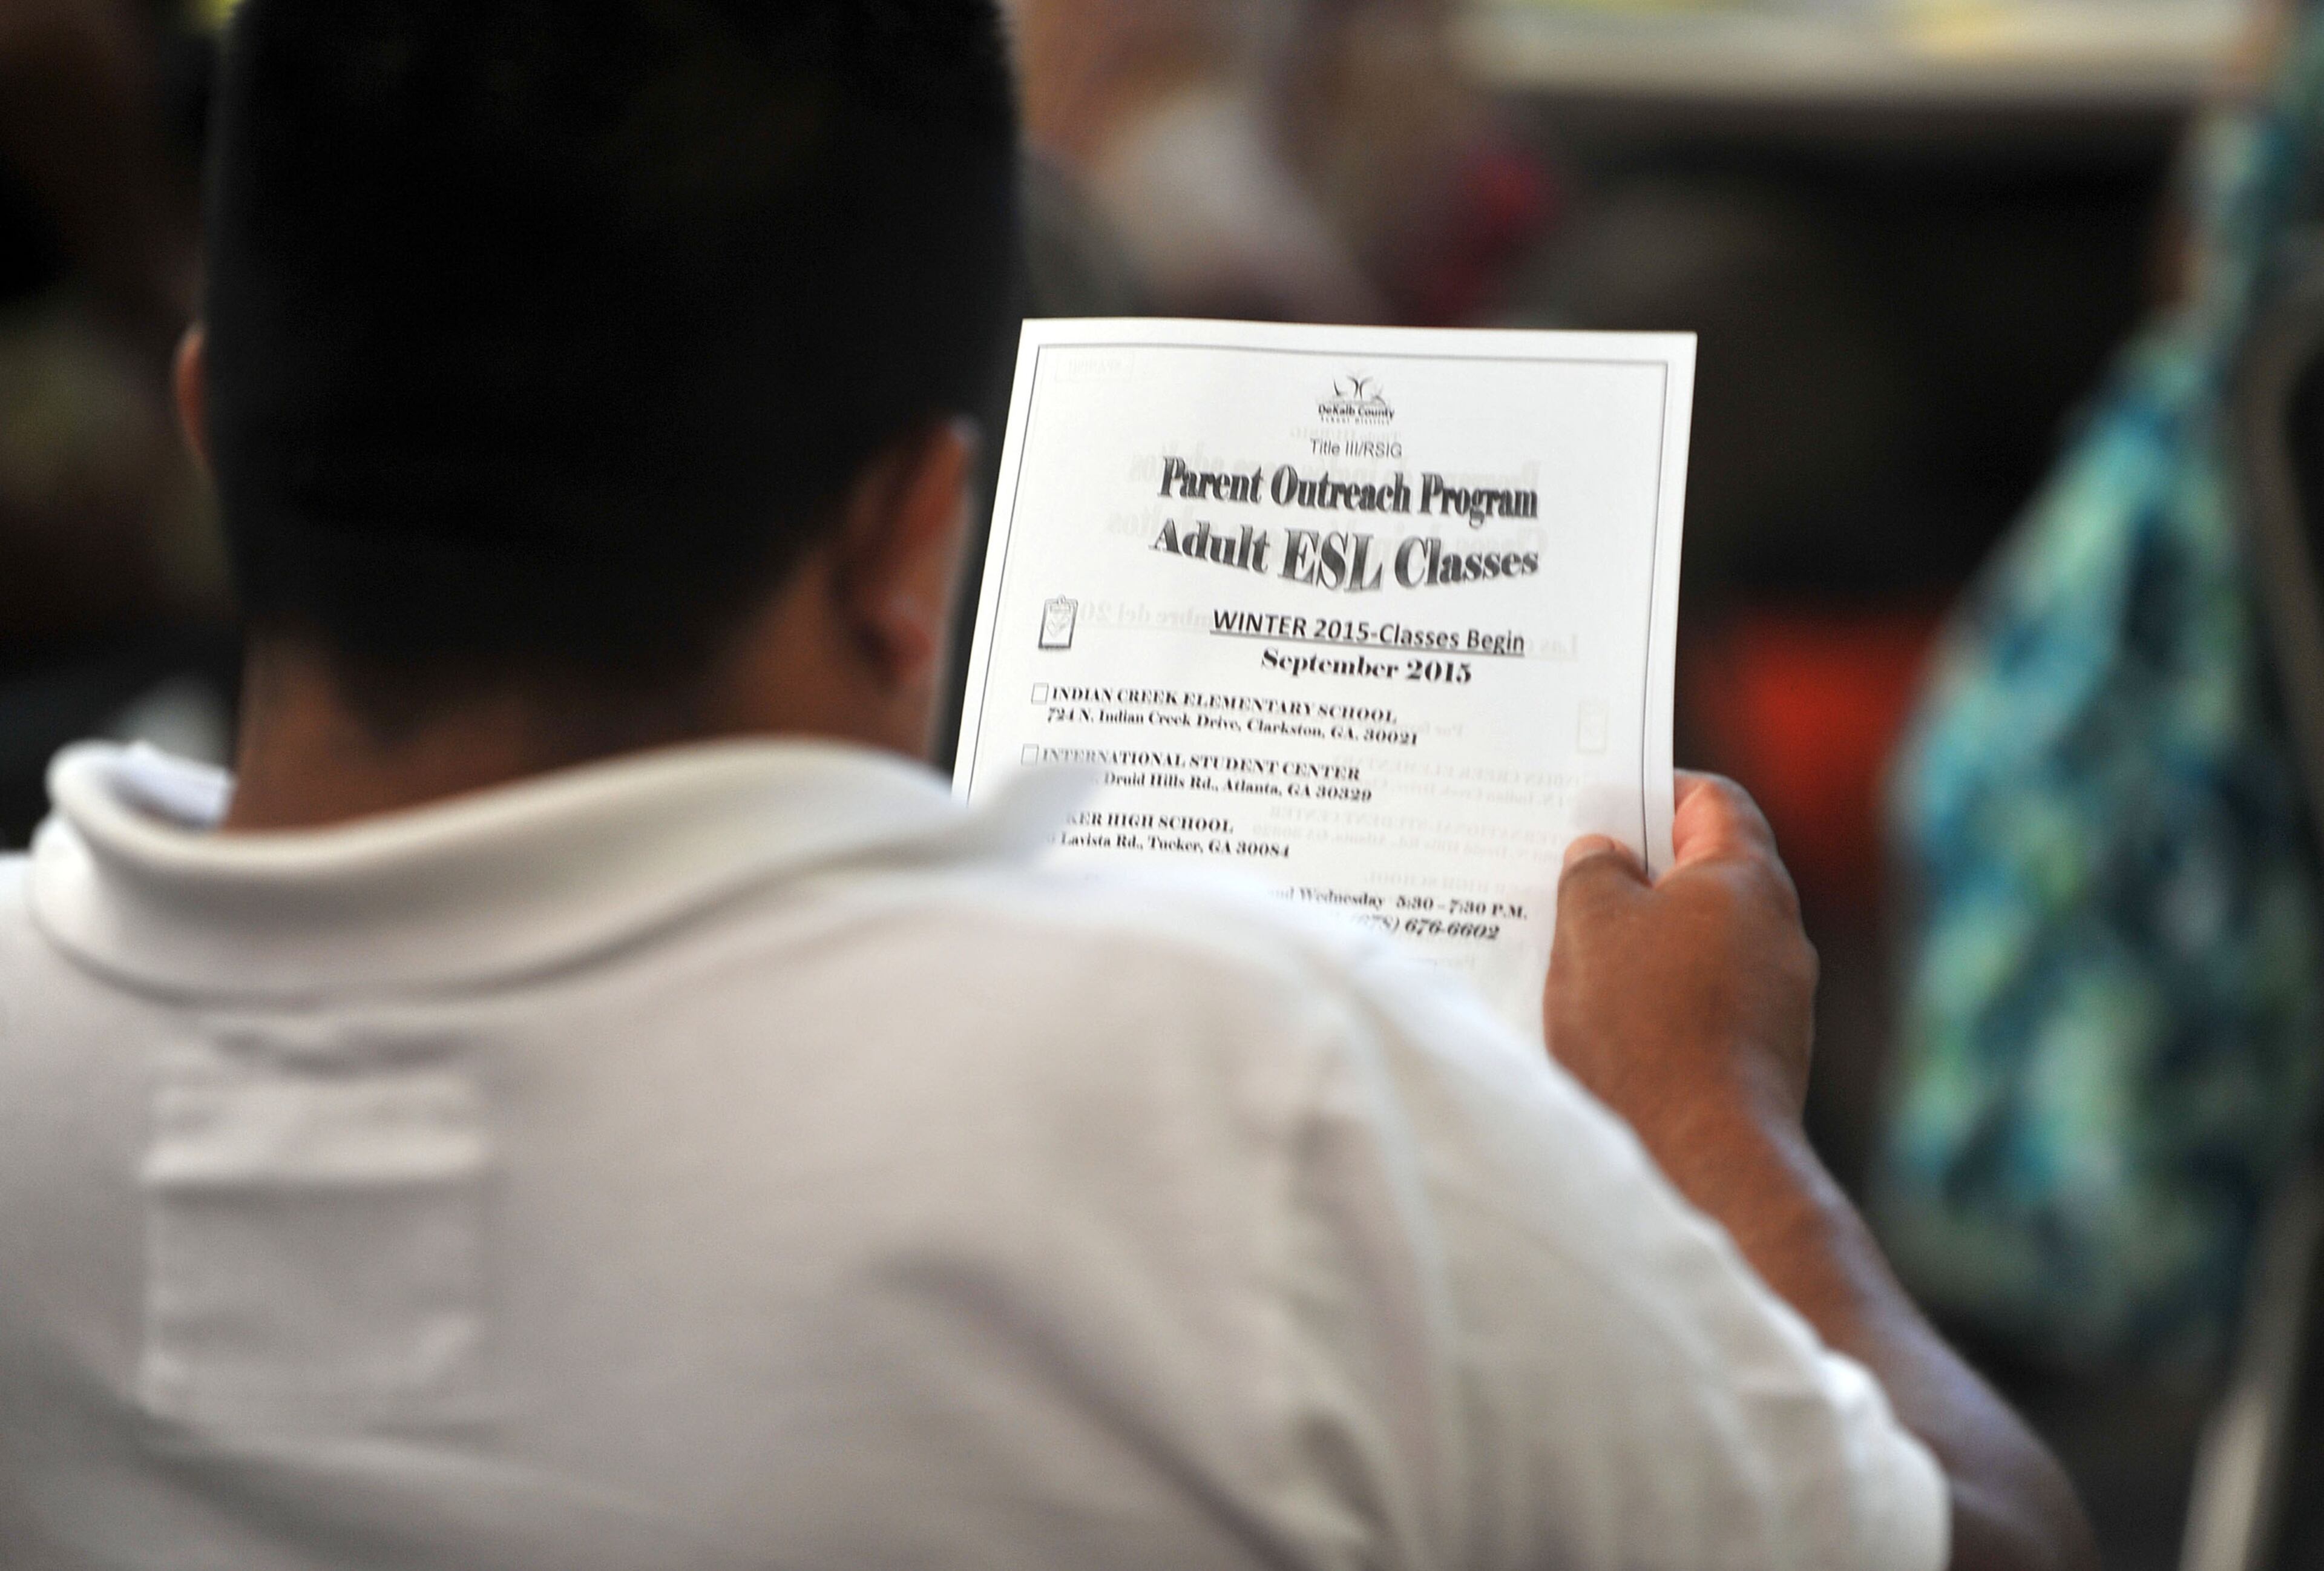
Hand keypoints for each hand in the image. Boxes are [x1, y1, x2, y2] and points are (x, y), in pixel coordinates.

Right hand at [1544, 773, 1817, 1154]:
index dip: (1654, 789)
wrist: (1701, 1157)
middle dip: (1636, 870)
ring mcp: (1776, 996)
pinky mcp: (1761, 1051)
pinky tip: (1607, 1017)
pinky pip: (1704, 997)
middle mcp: (1777, 930)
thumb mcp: (1591, 925)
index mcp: (1745, 878)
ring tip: (1573, 951)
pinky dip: (1659, 993)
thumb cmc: (1643, 1026)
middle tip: (1570, 874)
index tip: (1602, 802)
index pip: (1712, 799)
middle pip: (1704, 871)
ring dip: (1643, 939)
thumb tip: (1604, 857)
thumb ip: (1592, 872)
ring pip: (1700, 939)